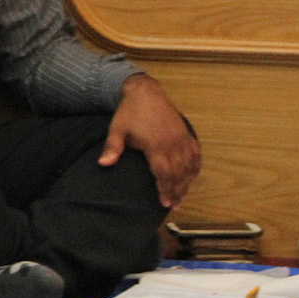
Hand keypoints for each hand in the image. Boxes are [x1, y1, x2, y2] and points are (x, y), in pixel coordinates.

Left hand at [101, 74, 201, 208]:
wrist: (144, 91)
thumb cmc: (129, 112)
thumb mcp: (117, 129)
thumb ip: (112, 147)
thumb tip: (103, 164)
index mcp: (155, 144)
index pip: (163, 172)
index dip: (165, 189)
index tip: (164, 203)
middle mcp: (172, 142)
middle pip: (178, 172)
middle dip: (177, 191)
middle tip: (174, 206)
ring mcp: (181, 137)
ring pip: (189, 164)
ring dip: (187, 182)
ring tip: (182, 197)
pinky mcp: (185, 132)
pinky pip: (195, 152)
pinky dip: (195, 166)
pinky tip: (192, 176)